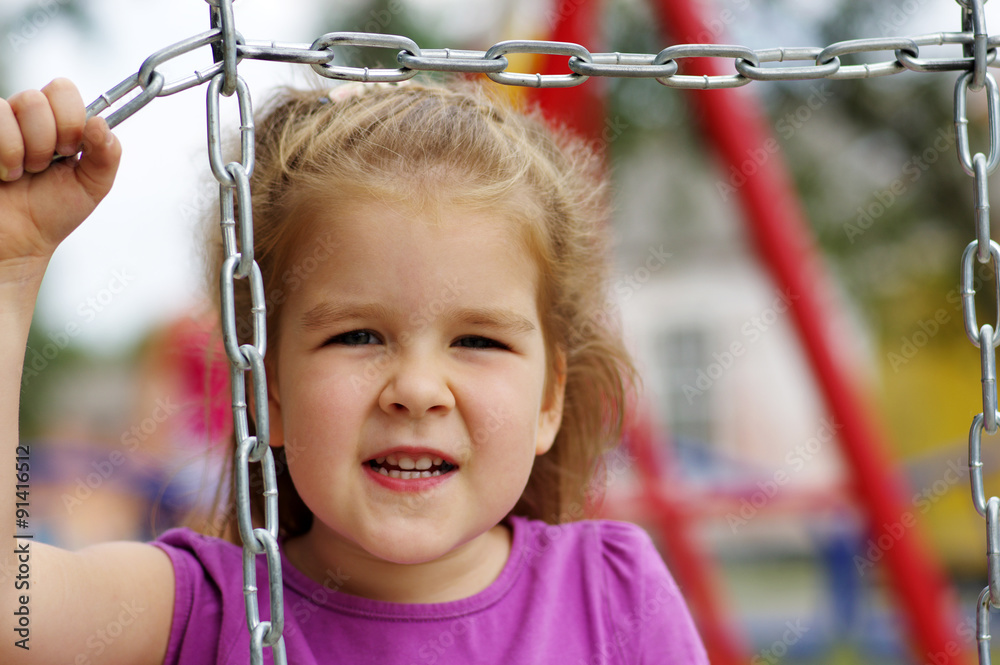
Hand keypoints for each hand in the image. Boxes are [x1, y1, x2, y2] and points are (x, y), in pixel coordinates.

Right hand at [0, 78, 120, 279]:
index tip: (71, 151)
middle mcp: (24, 118)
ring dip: (28, 149)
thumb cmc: (50, 213)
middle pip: (40, 96)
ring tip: (23, 173)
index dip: (71, 119)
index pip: (63, 90)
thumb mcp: (92, 185)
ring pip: (21, 103)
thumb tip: (100, 122)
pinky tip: (4, 173)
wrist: (18, 241)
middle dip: (51, 138)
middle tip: (45, 165)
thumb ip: (107, 153)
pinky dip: (6, 154)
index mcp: (56, 124)